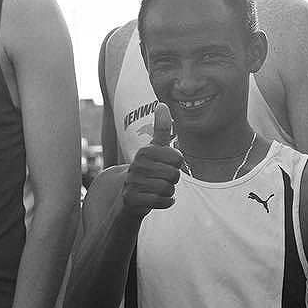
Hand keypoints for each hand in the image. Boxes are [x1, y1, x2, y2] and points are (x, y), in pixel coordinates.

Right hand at [121, 103, 182, 219]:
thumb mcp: (154, 150)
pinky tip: (158, 199)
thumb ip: (161, 129)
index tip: (165, 166)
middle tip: (160, 180)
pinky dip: (166, 203)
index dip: (176, 165)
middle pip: (174, 175)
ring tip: (158, 189)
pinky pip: (162, 201)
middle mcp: (137, 165)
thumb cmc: (147, 171)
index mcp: (145, 151)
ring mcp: (133, 182)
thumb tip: (162, 104)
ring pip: (168, 189)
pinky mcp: (132, 199)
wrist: (129, 198)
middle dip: (172, 180)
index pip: (178, 158)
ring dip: (168, 192)